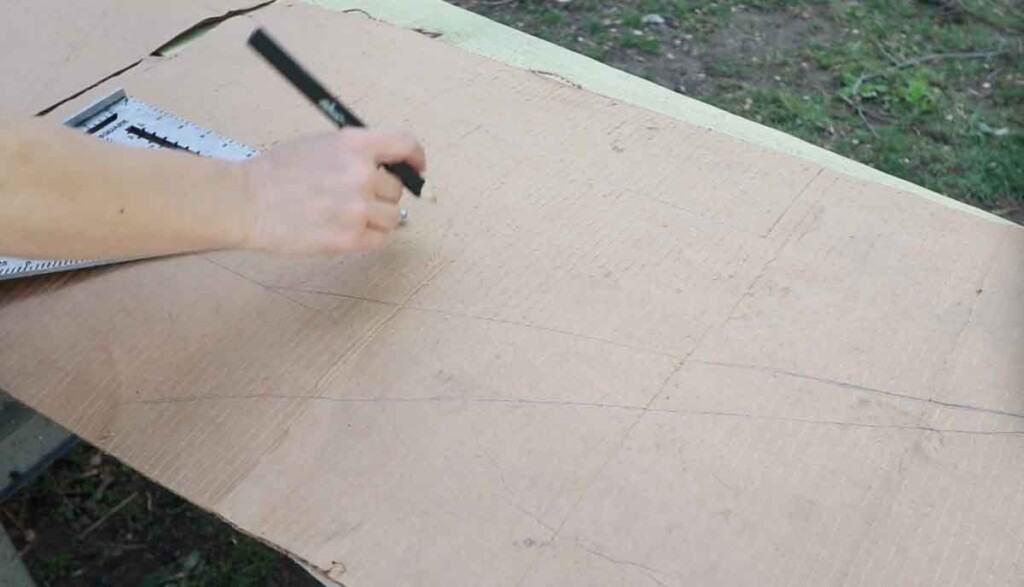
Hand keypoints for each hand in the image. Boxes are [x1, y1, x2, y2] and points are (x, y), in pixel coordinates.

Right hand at [241, 128, 425, 253]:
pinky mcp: (349, 238)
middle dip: (381, 193)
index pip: (405, 144)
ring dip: (377, 217)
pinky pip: (380, 239)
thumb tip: (388, 168)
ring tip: (346, 214)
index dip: (415, 158)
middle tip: (355, 197)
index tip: (417, 168)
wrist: (247, 201)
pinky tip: (345, 229)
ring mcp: (357, 208)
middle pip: (397, 188)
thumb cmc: (277, 172)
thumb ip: (356, 154)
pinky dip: (369, 236)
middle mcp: (361, 174)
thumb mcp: (321, 145)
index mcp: (354, 144)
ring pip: (393, 216)